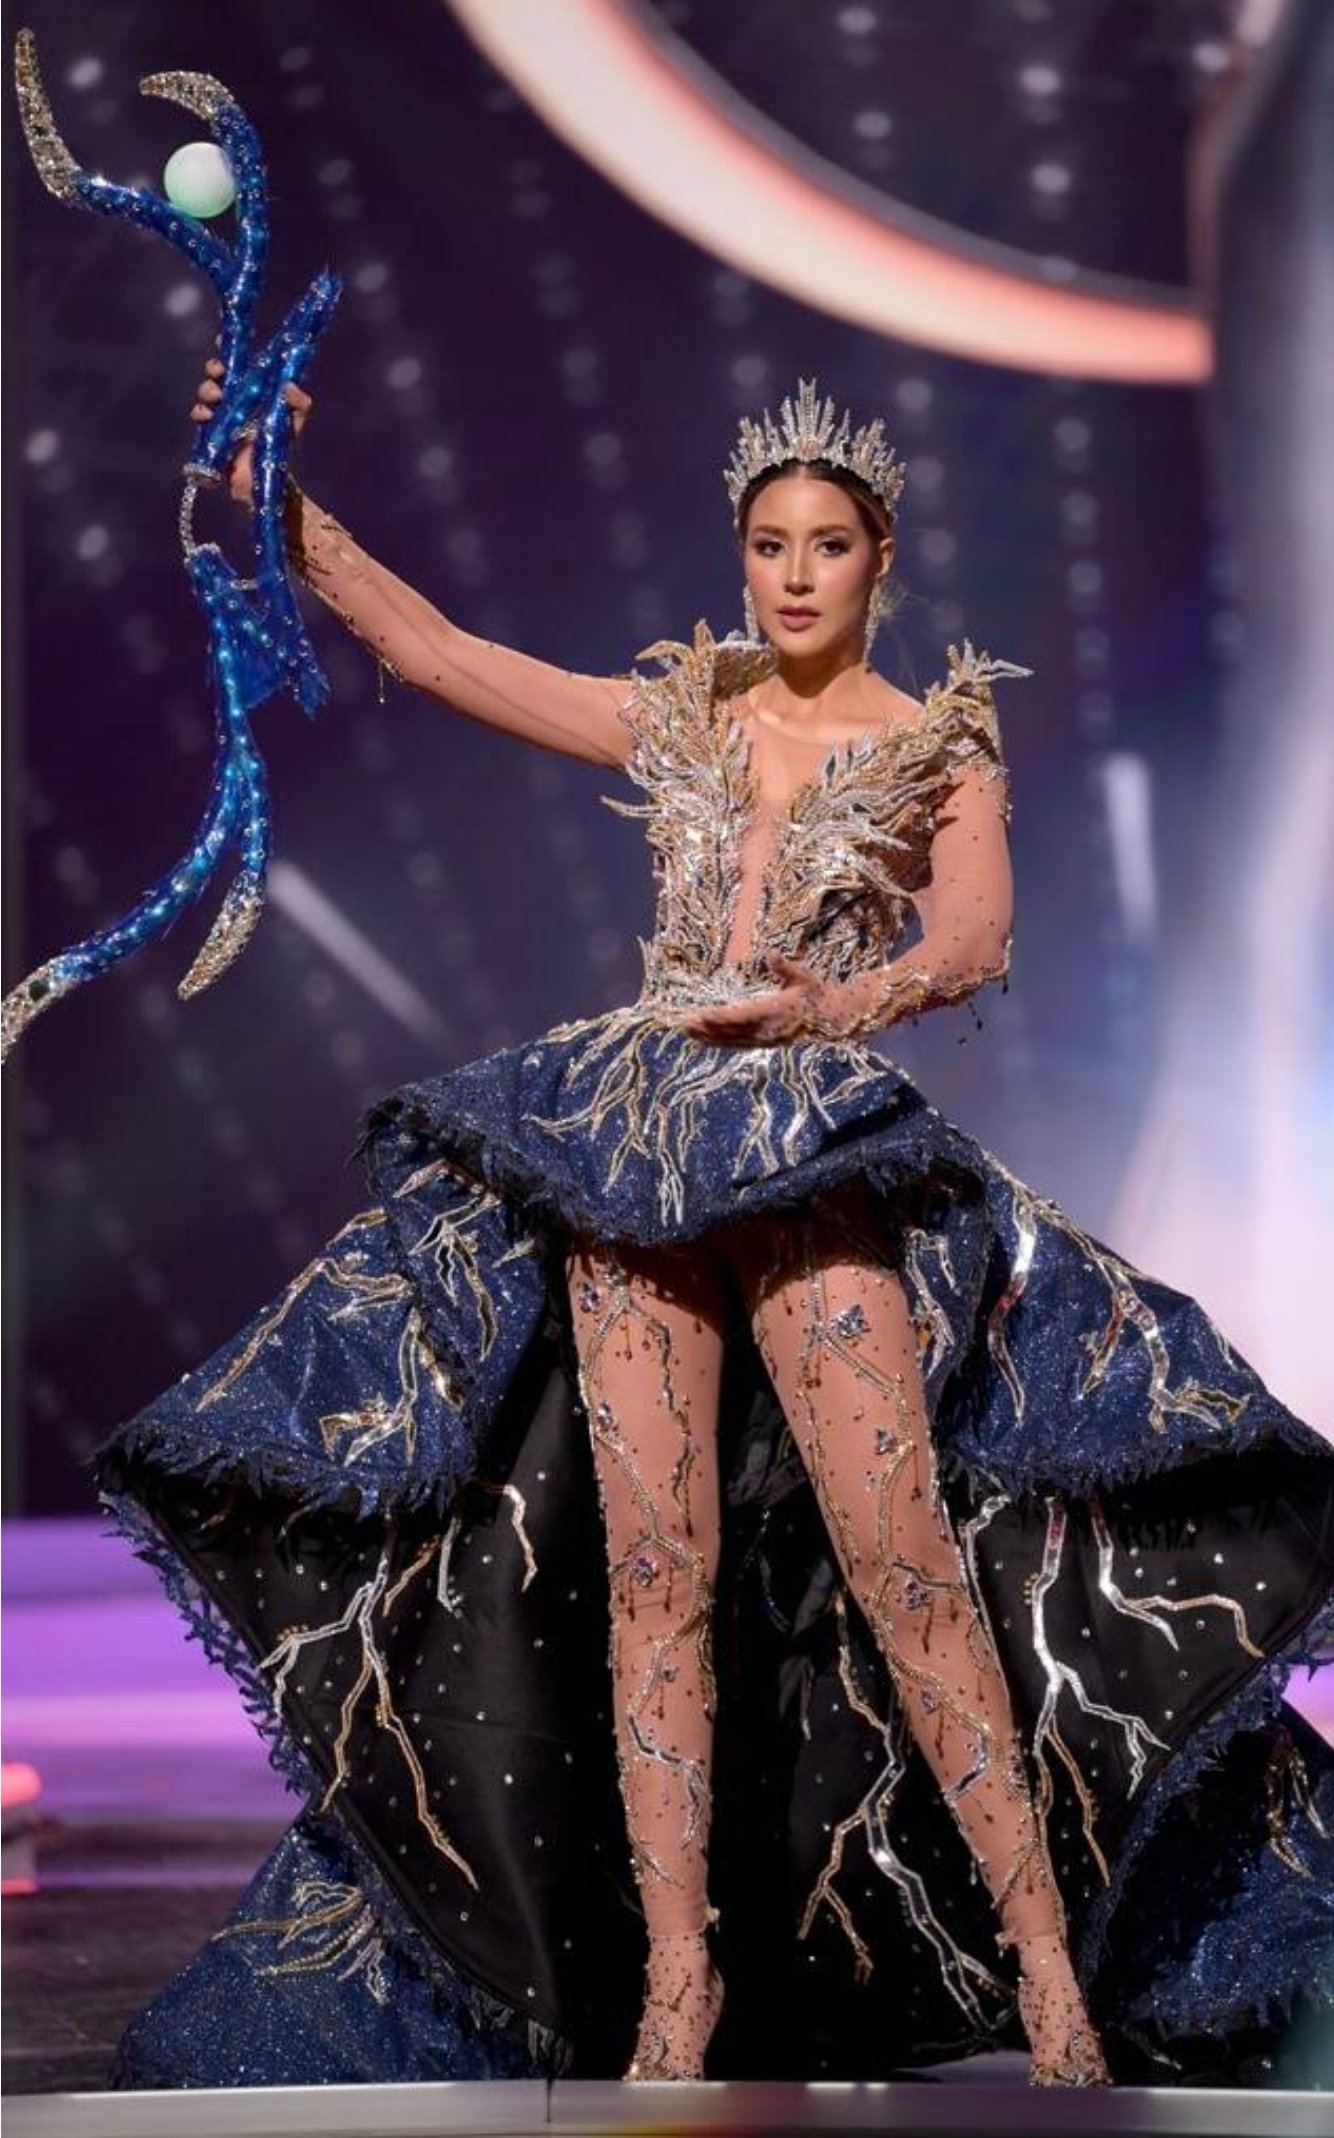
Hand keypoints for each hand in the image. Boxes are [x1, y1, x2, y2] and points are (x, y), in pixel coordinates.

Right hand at [189, 356, 310, 506]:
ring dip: (206, 391)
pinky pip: (199, 421)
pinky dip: (200, 414)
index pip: (235, 367)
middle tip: (218, 374)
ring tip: (216, 397)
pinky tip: (207, 417)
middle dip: (213, 371)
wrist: (268, 480)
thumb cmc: (280, 446)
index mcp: (249, 393)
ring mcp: (220, 419)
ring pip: (205, 396)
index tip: (220, 342)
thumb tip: (290, 386)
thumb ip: (299, 403)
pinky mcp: (211, 437)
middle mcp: (232, 402)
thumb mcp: (294, 421)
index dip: (226, 353)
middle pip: (215, 378)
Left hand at [678, 955, 864, 1046]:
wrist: (830, 1018)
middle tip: (683, 1025)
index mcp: (773, 1011)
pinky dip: (720, 1043)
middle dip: (706, 1029)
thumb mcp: (803, 976)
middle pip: (730, 1031)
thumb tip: (771, 953)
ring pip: (731, 1040)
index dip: (720, 1017)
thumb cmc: (815, 992)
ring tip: (687, 1033)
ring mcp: (764, 1039)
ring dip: (708, 1037)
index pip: (741, 1015)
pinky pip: (737, 1045)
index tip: (700, 1015)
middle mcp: (766, 1029)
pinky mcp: (764, 1043)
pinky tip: (706, 1040)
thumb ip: (785, 967)